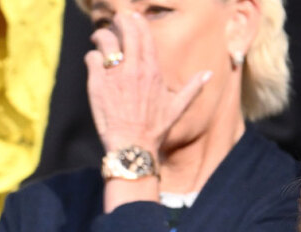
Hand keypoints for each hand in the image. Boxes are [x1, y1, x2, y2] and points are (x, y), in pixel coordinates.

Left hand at [85, 11, 212, 153]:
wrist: (132, 145)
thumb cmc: (154, 129)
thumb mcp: (177, 107)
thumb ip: (192, 88)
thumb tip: (208, 74)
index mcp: (152, 70)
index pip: (144, 34)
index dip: (137, 22)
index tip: (132, 17)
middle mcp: (134, 69)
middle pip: (126, 31)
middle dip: (120, 21)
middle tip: (115, 21)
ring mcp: (115, 75)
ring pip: (105, 41)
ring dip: (101, 36)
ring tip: (99, 38)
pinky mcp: (98, 84)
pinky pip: (92, 59)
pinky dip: (92, 56)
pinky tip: (93, 60)